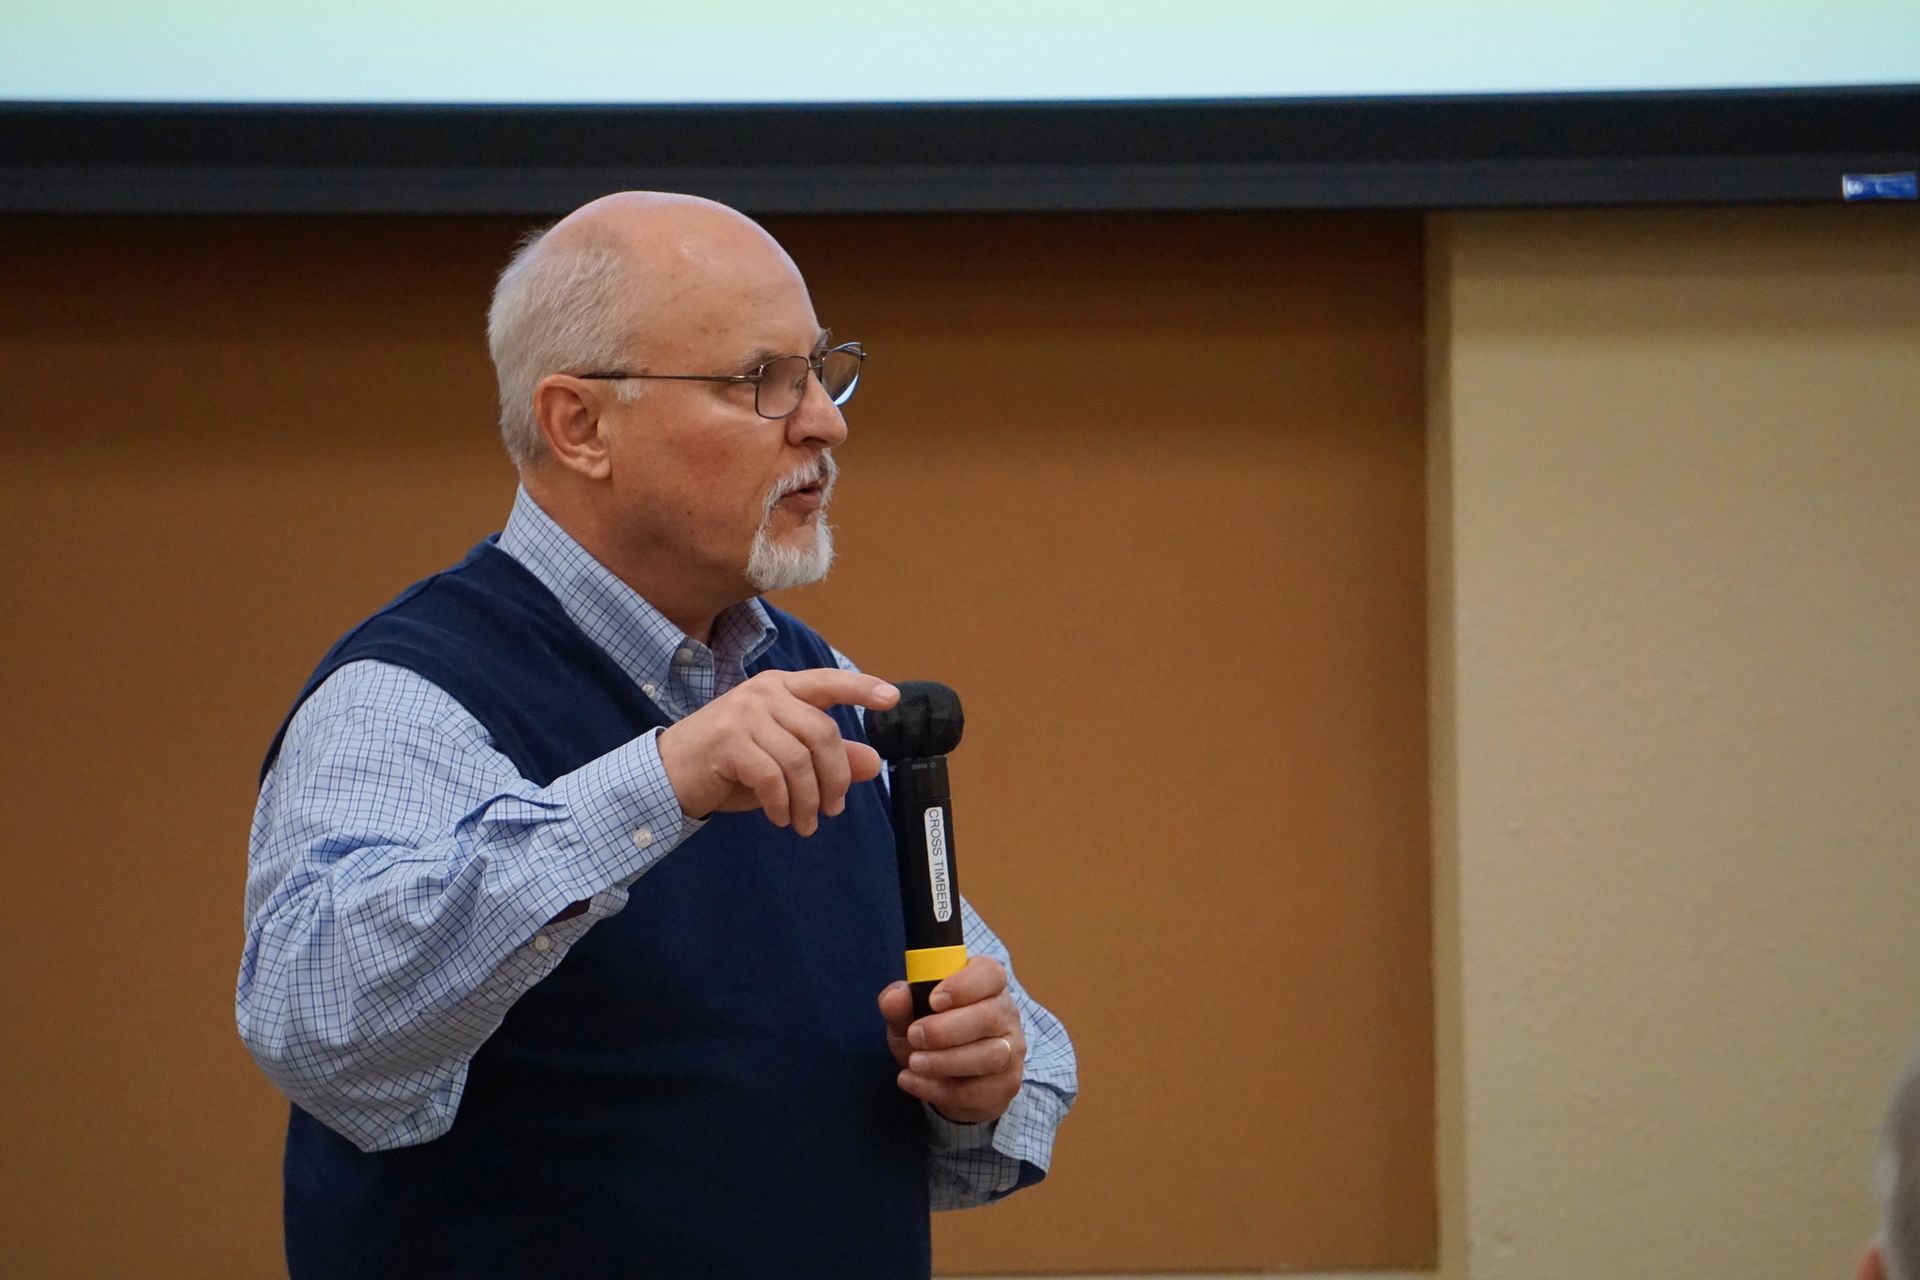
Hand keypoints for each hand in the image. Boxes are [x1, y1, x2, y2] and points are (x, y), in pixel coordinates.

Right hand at [657, 669, 898, 835]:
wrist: (669, 774)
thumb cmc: (729, 764)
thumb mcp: (784, 760)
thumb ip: (827, 758)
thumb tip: (872, 763)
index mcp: (780, 688)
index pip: (828, 682)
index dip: (861, 689)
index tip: (891, 698)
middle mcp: (764, 693)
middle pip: (822, 733)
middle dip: (835, 778)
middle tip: (833, 810)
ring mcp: (744, 714)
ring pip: (799, 760)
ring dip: (808, 800)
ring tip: (805, 822)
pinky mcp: (727, 742)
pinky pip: (772, 778)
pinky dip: (782, 804)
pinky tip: (779, 817)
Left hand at [877, 956, 1023, 1125]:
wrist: (943, 1079)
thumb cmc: (930, 1035)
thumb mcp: (907, 1016)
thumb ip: (897, 1003)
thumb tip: (897, 996)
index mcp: (986, 984)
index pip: (990, 974)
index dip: (964, 985)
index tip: (934, 1000)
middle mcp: (1006, 1014)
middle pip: (989, 1016)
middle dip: (946, 1030)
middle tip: (914, 1036)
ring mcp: (1011, 1050)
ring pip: (990, 1056)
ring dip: (945, 1061)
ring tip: (914, 1062)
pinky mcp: (1006, 1084)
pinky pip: (980, 1090)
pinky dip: (940, 1089)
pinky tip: (914, 1082)